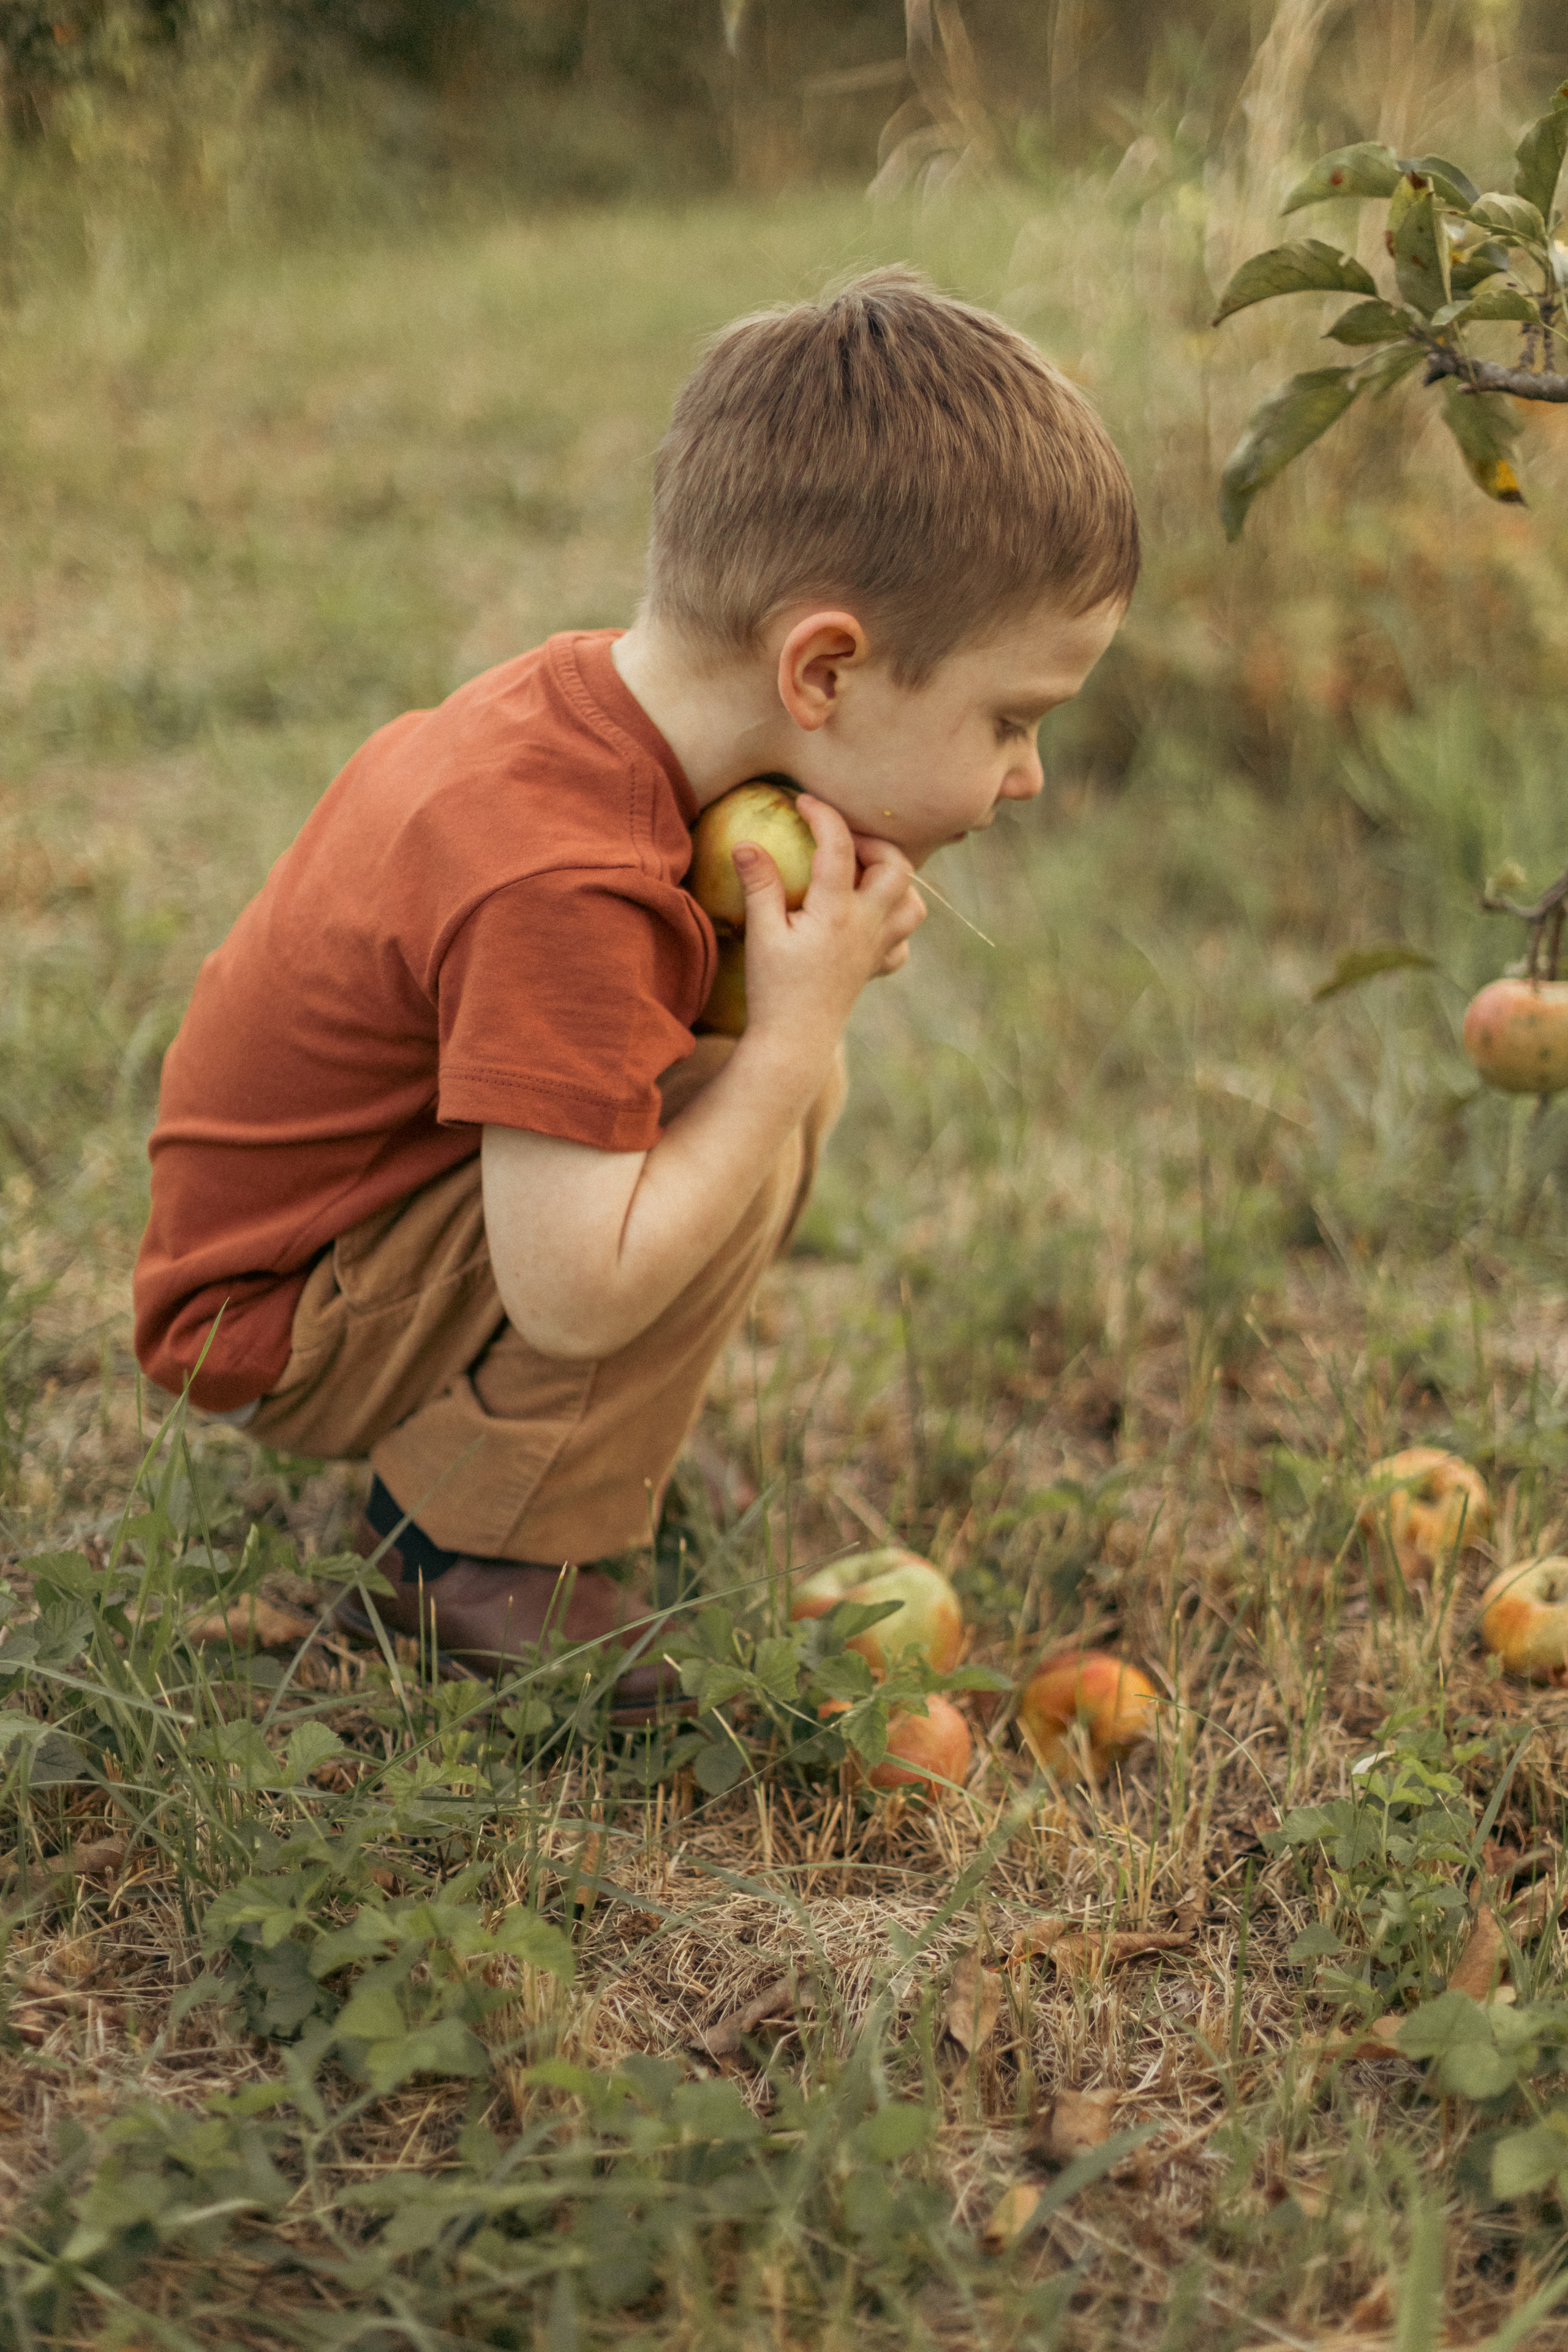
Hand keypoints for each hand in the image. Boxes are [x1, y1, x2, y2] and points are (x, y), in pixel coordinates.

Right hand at [731, 794, 925, 1050]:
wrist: (794, 1043)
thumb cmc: (773, 989)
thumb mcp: (761, 934)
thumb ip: (759, 885)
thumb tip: (746, 842)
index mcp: (836, 912)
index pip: (839, 847)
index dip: (823, 815)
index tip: (803, 801)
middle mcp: (868, 925)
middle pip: (897, 867)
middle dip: (874, 843)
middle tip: (840, 843)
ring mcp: (878, 948)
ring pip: (913, 903)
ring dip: (894, 881)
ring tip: (860, 877)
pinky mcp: (876, 968)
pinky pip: (903, 941)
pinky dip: (894, 924)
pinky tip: (866, 922)